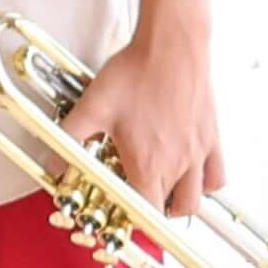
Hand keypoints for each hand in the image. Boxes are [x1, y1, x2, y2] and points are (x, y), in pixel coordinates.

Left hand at [66, 24, 222, 216]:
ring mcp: (196, 157)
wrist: (172, 48)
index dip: (131, 218)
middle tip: (135, 201)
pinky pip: (215, 180)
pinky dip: (205, 186)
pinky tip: (192, 178)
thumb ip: (70, 137)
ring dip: (178, 207)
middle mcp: (176, 167)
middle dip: (149, 212)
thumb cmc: (136, 74)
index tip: (121, 214)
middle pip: (167, 212)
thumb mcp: (93, 105)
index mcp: (147, 165)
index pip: (143, 212)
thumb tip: (52, 162)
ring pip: (193, 202)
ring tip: (163, 196)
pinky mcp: (210, 143)